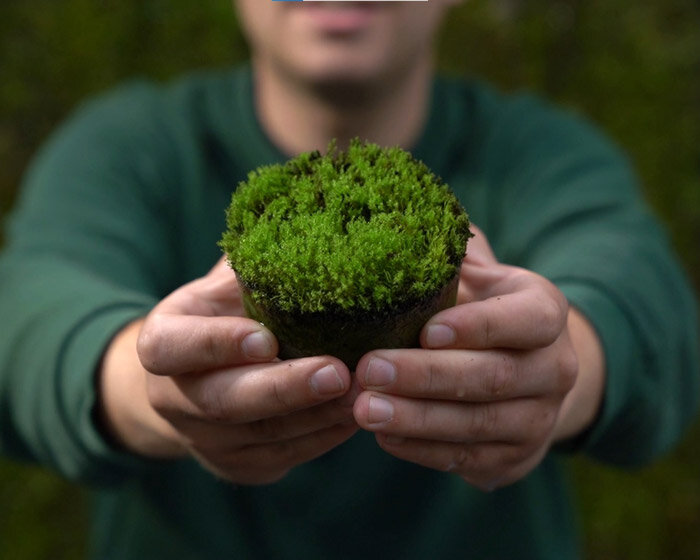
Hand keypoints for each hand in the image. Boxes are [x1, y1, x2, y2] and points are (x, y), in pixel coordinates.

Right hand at [100, 258, 358, 484]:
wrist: (198, 381)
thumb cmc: (224, 315)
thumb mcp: (226, 284)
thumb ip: (255, 262)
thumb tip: (312, 215)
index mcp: (163, 343)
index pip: (173, 348)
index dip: (215, 345)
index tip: (264, 337)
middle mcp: (174, 399)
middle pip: (224, 402)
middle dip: (284, 389)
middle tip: (338, 372)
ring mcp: (205, 441)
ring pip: (264, 436)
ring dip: (318, 416)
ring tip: (366, 391)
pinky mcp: (239, 466)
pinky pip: (288, 456)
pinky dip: (326, 436)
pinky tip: (358, 411)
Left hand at [352, 228, 603, 490]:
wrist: (524, 371)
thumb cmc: (482, 309)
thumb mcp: (476, 274)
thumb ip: (446, 254)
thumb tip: (396, 225)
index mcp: (545, 312)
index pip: (525, 319)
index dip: (478, 326)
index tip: (426, 330)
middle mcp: (555, 368)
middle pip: (493, 376)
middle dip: (426, 376)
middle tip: (369, 370)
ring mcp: (540, 419)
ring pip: (478, 424)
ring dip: (417, 418)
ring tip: (364, 409)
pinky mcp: (516, 458)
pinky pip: (468, 459)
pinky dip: (422, 448)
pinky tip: (384, 434)